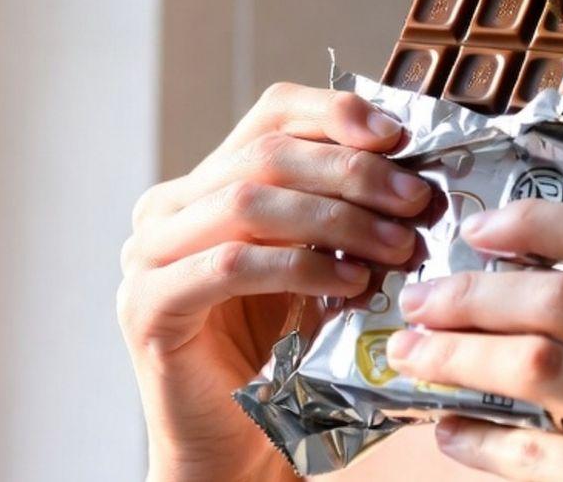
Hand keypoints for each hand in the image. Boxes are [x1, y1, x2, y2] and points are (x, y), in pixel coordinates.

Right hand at [116, 82, 433, 481]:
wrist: (236, 450)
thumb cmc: (284, 359)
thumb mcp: (318, 268)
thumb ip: (341, 215)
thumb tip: (414, 173)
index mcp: (204, 185)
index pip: (270, 115)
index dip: (334, 113)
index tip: (398, 136)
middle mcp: (165, 209)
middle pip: (265, 153)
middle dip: (352, 172)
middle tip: (416, 202)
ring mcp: (147, 255)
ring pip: (247, 203)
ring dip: (336, 219)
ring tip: (396, 247)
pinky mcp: (148, 306)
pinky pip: (229, 265)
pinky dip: (298, 267)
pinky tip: (349, 286)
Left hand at [385, 199, 562, 479]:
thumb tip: (519, 286)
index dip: (538, 223)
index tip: (480, 231)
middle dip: (472, 294)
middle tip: (419, 301)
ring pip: (536, 363)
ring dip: (456, 354)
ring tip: (412, 354)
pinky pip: (533, 451)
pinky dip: (480, 437)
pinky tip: (452, 430)